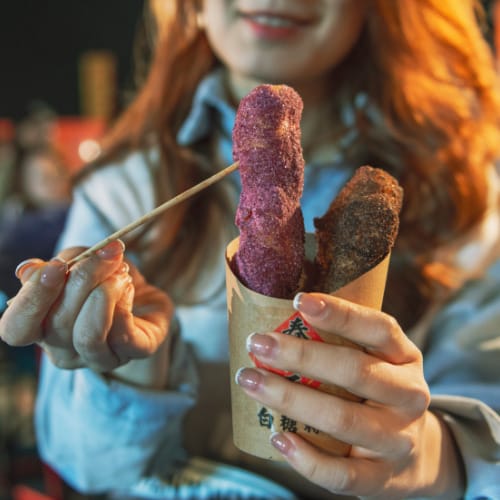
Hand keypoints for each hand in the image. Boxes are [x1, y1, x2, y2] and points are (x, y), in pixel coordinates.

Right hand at [0, 241, 172, 381]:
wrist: (145, 292)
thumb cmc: (105, 278)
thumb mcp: (82, 261)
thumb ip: (60, 263)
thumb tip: (30, 270)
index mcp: (40, 329)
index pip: (16, 329)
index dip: (32, 299)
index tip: (55, 266)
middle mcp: (64, 351)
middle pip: (57, 325)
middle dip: (83, 280)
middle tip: (107, 253)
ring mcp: (98, 358)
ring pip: (88, 336)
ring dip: (105, 294)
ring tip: (120, 272)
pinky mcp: (133, 354)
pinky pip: (122, 336)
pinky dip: (124, 303)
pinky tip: (128, 287)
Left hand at [236, 292, 463, 498]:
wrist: (417, 453)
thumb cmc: (377, 393)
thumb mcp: (375, 361)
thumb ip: (340, 343)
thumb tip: (275, 321)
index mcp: (404, 357)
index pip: (378, 328)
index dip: (340, 313)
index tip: (298, 300)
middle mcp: (409, 395)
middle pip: (355, 371)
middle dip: (300, 356)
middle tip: (258, 343)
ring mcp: (398, 439)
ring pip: (342, 419)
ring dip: (290, 399)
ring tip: (250, 382)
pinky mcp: (383, 478)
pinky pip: (342, 474)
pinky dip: (306, 458)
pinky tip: (277, 439)